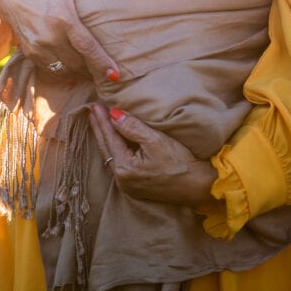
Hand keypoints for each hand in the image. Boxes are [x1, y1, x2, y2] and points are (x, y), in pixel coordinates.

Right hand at [0, 0, 120, 80]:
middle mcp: (51, 37)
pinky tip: (70, 66)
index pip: (88, 48)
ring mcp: (39, 47)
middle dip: (93, 69)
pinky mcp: (29, 52)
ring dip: (78, 72)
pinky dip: (62, 70)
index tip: (115, 75)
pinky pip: (50, 69)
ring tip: (89, 70)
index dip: (103, 64)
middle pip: (79, 63)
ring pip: (65, 70)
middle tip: (105, 71)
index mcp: (64, 20)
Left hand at [89, 104, 215, 206]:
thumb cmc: (180, 162)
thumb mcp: (156, 140)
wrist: (198, 185)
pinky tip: (112, 140)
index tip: (95, 105)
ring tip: (99, 122)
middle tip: (92, 110)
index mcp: (125, 168)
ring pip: (110, 155)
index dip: (102, 120)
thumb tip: (113, 114)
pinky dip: (113, 148)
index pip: (110, 138)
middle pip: (106, 148)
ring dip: (105, 137)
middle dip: (99, 128)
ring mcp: (127, 185)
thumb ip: (132, 127)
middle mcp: (122, 179)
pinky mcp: (135, 186)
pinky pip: (118, 163)